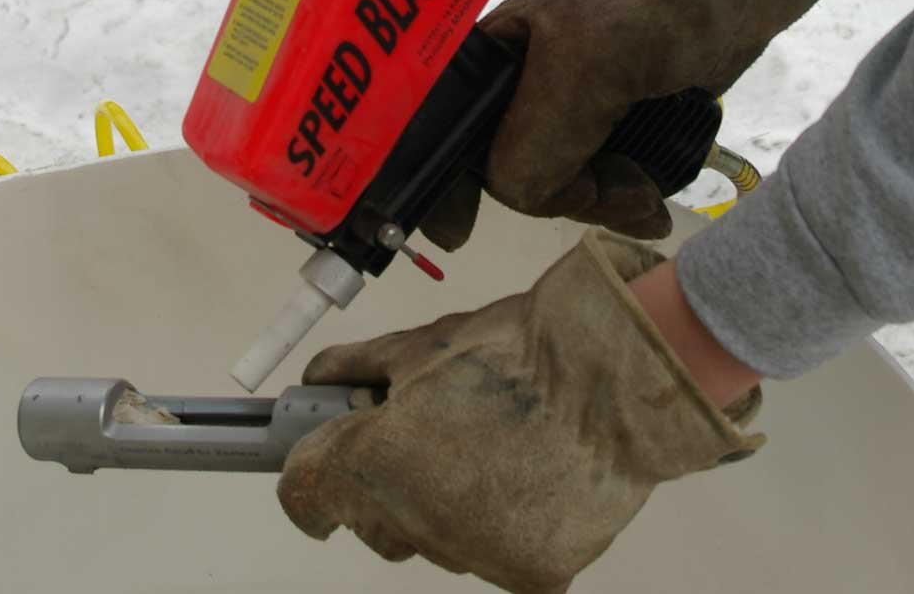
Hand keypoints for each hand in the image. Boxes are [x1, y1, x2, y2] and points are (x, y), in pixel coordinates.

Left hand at [276, 230, 763, 593]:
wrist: (611, 374)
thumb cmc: (517, 350)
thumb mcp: (420, 343)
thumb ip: (357, 367)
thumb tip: (320, 378)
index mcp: (373, 464)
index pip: (303, 496)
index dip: (308, 467)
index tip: (323, 455)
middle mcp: (415, 524)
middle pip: (372, 521)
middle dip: (383, 481)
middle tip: (423, 430)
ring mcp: (472, 556)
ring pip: (435, 539)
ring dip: (445, 501)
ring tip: (489, 442)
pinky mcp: (528, 576)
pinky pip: (495, 555)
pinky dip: (504, 522)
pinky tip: (526, 473)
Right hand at [421, 0, 842, 249]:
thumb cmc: (651, 3)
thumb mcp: (586, 60)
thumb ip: (536, 136)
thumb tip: (517, 197)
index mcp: (480, 54)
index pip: (429, 128)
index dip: (433, 178)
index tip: (458, 230)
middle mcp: (506, 86)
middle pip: (492, 171)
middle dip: (551, 194)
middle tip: (616, 194)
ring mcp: (552, 109)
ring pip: (544, 186)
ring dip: (595, 203)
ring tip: (646, 195)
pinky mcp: (596, 128)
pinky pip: (585, 185)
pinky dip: (615, 201)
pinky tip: (649, 201)